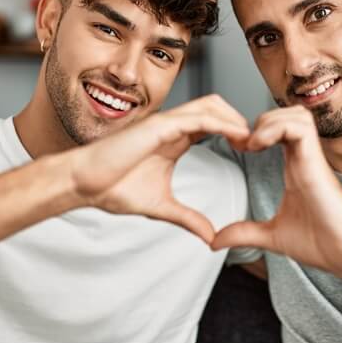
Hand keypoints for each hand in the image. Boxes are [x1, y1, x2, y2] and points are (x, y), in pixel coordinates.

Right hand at [66, 94, 249, 243]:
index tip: (253, 151)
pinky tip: (236, 136)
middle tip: (257, 144)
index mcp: (175, 139)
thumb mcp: (161, 207)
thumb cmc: (113, 189)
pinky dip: (220, 123)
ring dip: (234, 118)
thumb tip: (210, 236)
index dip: (235, 132)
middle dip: (240, 121)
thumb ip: (188, 218)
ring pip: (210, 106)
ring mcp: (165, 123)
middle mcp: (172, 126)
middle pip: (217, 108)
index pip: (213, 124)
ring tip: (251, 139)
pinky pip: (196, 117)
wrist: (84, 185)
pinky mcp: (157, 126)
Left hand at [211, 106, 341, 293]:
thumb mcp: (272, 236)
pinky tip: (259, 147)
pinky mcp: (318, 163)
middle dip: (258, 120)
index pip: (277, 128)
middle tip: (239, 144)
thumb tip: (214, 241)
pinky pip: (300, 126)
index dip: (253, 130)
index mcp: (295, 167)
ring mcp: (312, 158)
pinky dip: (276, 128)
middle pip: (286, 112)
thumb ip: (244, 233)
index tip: (235, 149)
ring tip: (251, 145)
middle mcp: (304, 157)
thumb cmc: (322, 244)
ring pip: (294, 113)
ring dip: (267, 121)